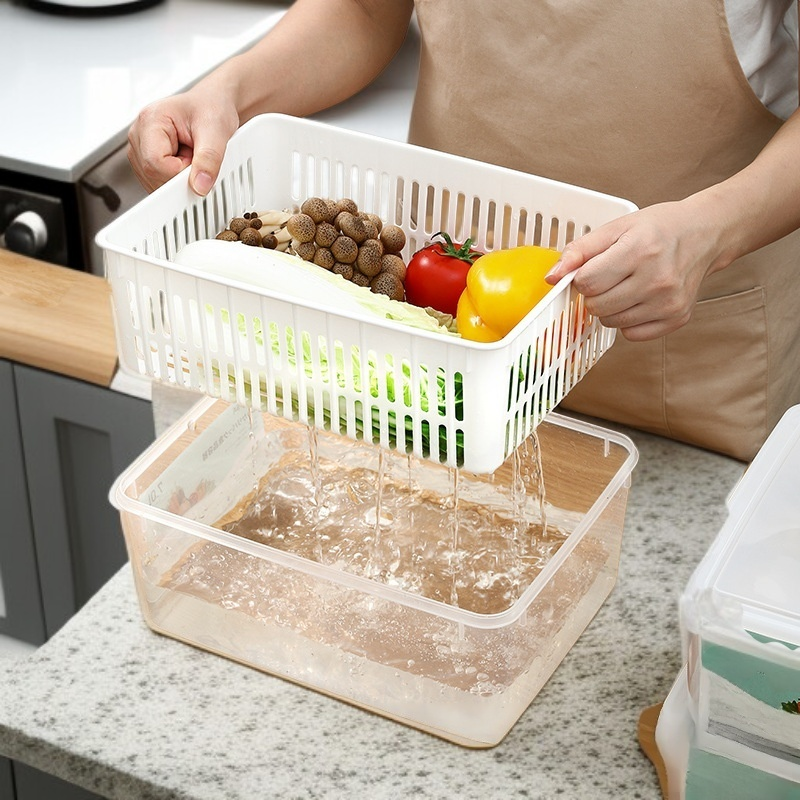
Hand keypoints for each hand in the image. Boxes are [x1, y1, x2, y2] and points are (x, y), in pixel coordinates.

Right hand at [127, 90, 238, 194]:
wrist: (212, 105)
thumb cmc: (211, 109)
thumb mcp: (216, 131)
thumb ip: (209, 160)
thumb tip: (200, 187)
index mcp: (150, 120)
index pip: (155, 163)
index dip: (179, 171)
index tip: (195, 160)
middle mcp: (139, 134)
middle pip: (153, 175)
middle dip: (179, 175)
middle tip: (194, 155)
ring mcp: (140, 149)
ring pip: (154, 183)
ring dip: (178, 178)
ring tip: (190, 155)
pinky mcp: (145, 160)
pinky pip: (158, 184)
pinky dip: (174, 181)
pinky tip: (183, 162)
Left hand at [545, 200, 723, 340]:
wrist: (705, 234)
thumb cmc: (657, 229)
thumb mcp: (616, 228)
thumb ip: (579, 251)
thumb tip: (552, 277)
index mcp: (639, 250)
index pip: (587, 282)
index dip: (582, 277)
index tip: (593, 269)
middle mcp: (657, 279)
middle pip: (596, 306)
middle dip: (594, 293)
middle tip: (609, 277)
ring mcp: (669, 302)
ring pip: (611, 322)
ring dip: (609, 308)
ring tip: (626, 286)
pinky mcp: (676, 318)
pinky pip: (631, 334)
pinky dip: (628, 320)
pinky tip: (639, 299)